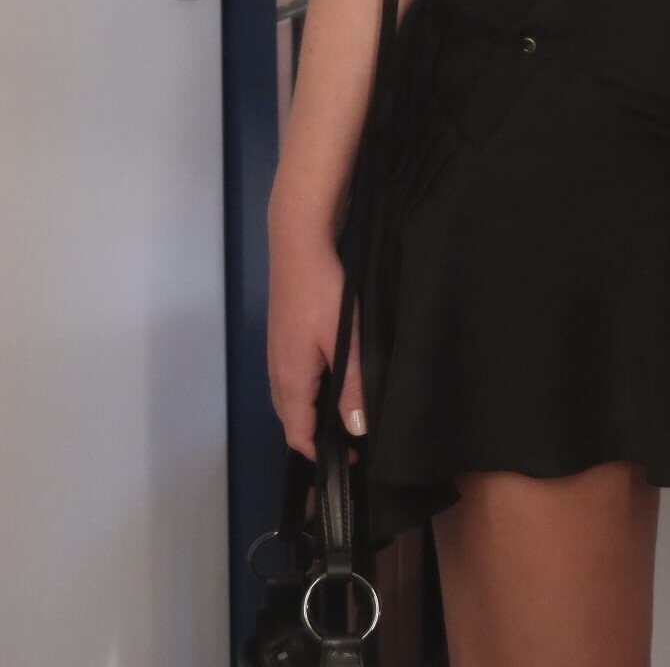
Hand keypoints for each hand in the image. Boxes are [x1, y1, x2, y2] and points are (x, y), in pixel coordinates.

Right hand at [266, 228, 367, 462]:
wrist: (299, 245)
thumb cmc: (323, 293)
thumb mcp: (345, 341)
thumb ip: (352, 386)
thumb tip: (355, 430)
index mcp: (290, 381)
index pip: (298, 435)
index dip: (321, 454)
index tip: (350, 461)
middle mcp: (277, 372)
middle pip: (292, 420)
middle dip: (317, 436)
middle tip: (352, 440)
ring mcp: (277, 353)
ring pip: (292, 398)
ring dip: (313, 412)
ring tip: (345, 415)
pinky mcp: (282, 337)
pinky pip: (293, 378)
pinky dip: (310, 391)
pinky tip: (332, 379)